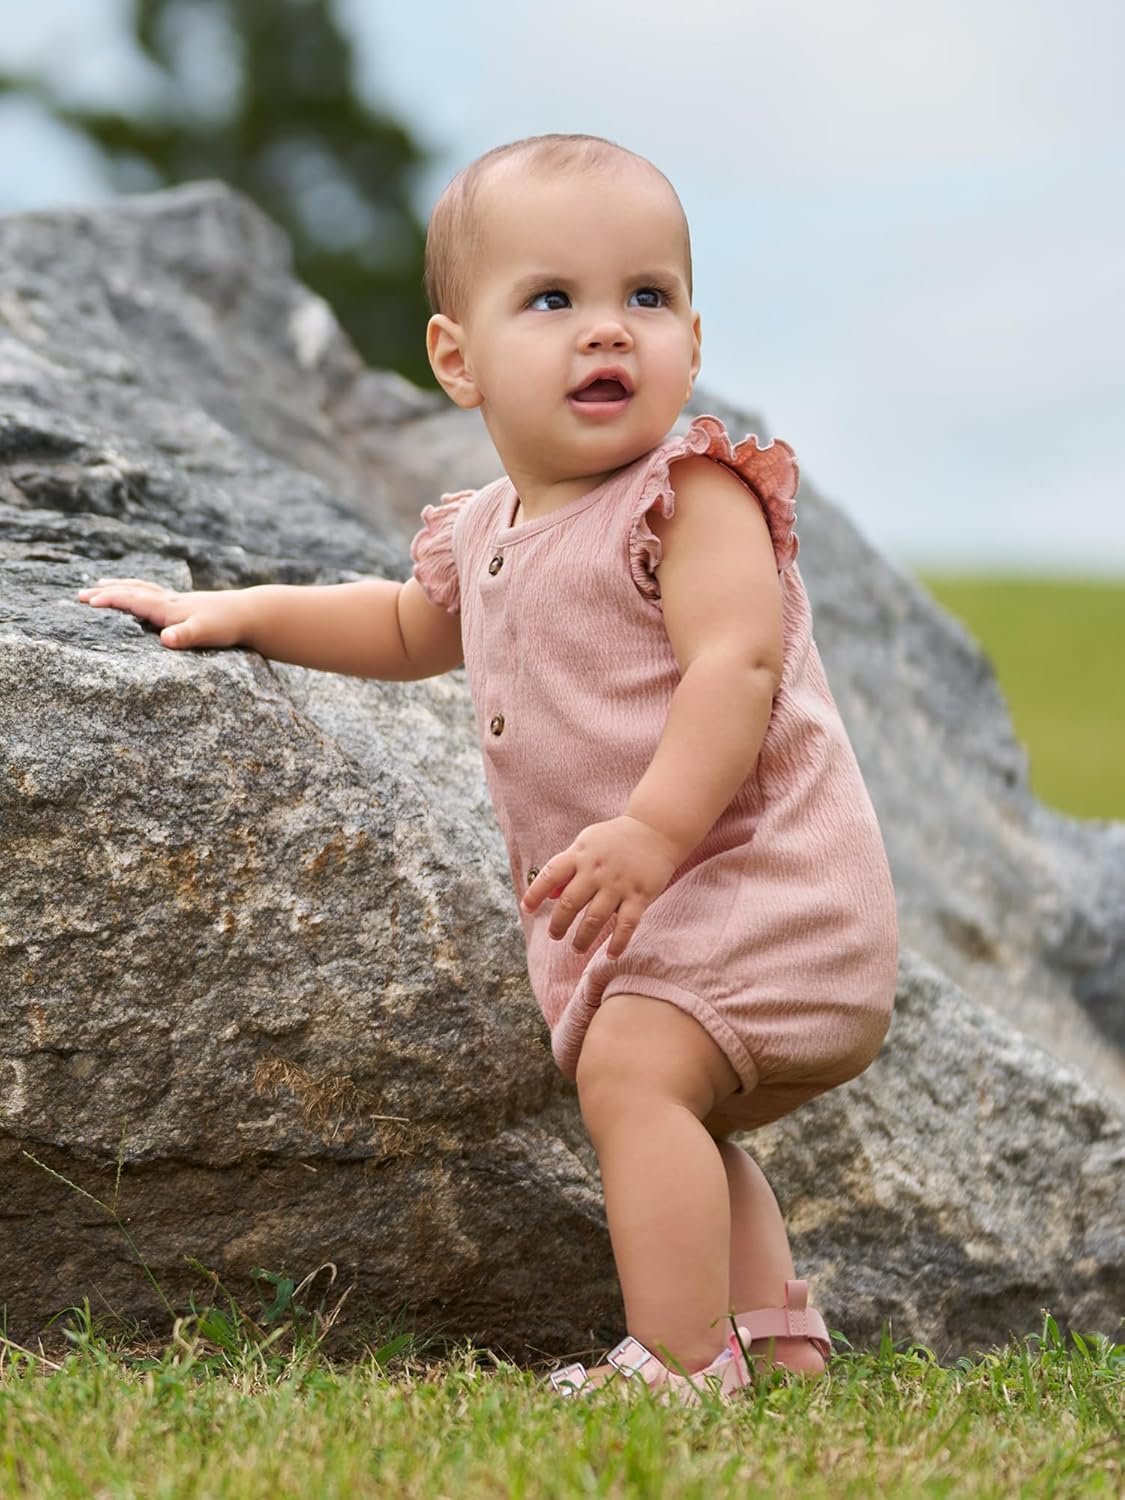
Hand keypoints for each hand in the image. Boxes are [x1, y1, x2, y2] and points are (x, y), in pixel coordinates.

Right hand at [77, 577, 246, 649]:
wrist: (251, 614)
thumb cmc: (228, 626)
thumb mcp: (205, 634)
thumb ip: (185, 636)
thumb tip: (165, 639)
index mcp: (168, 608)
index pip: (133, 601)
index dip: (110, 600)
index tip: (87, 601)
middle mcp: (170, 600)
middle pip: (132, 591)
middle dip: (106, 592)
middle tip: (79, 594)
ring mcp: (177, 600)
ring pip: (142, 588)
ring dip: (120, 586)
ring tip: (101, 584)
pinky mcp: (185, 604)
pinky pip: (153, 592)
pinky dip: (139, 589)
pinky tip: (140, 593)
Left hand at [520, 815, 680, 959]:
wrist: (656, 829)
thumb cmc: (616, 839)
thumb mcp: (586, 844)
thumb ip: (567, 868)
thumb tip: (548, 896)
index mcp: (580, 855)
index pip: (550, 874)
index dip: (535, 893)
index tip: (526, 910)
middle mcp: (596, 870)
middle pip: (570, 902)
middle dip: (558, 924)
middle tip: (555, 935)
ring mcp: (618, 884)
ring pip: (595, 918)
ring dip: (583, 938)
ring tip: (577, 947)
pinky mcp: (640, 895)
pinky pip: (627, 925)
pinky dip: (618, 942)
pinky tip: (610, 954)